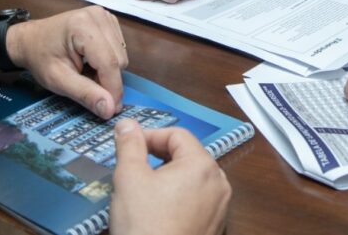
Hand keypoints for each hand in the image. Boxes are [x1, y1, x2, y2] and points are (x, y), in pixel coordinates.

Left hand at [8, 7, 127, 119]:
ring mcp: (104, 15)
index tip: (110, 110)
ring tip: (86, 72)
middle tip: (85, 84)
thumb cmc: (41, 57)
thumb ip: (85, 93)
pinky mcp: (108, 20)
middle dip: (107, 79)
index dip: (113, 89)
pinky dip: (108, 61)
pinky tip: (92, 62)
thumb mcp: (58, 80)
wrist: (31, 40)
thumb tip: (109, 109)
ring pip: (122, 55)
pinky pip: (119, 48)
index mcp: (82, 26)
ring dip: (108, 71)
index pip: (109, 62)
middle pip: (119, 59)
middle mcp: (98, 16)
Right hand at [111, 119, 230, 234]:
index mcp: (202, 165)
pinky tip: (158, 212)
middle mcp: (219, 183)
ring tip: (144, 192)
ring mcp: (220, 208)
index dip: (150, 136)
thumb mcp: (129, 178)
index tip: (128, 146)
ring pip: (192, 179)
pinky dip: (178, 198)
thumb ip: (129, 145)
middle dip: (159, 157)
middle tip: (134, 169)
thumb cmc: (144, 224)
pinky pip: (197, 201)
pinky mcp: (215, 227)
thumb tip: (127, 124)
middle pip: (187, 156)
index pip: (177, 135)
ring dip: (168, 178)